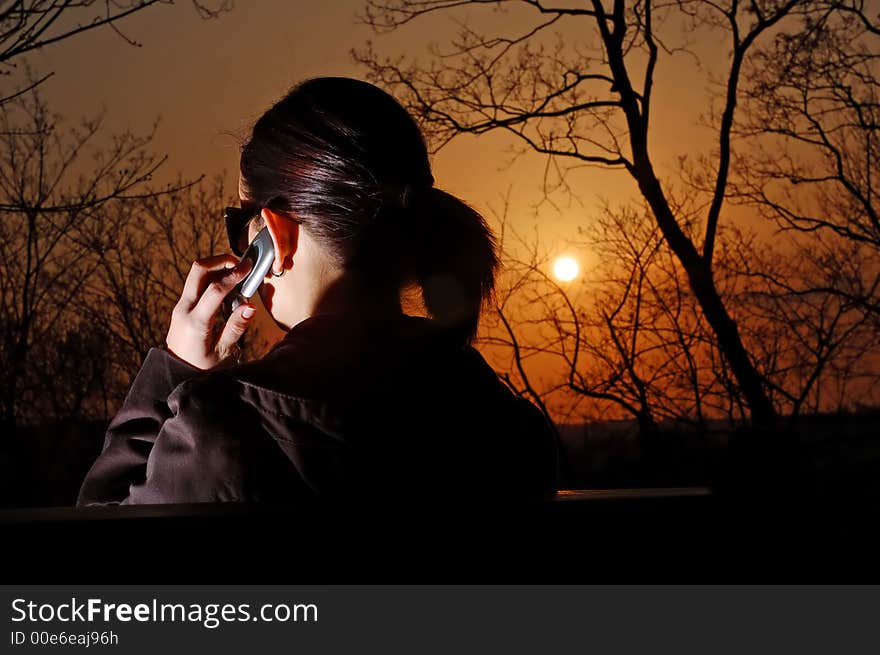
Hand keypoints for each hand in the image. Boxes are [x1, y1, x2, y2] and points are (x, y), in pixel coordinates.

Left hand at [165, 254, 256, 369]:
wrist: (176, 375)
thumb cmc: (202, 369)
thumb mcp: (224, 353)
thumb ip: (237, 327)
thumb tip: (250, 306)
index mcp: (196, 322)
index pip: (215, 289)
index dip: (234, 275)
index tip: (249, 267)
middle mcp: (184, 309)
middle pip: (198, 270)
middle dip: (220, 261)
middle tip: (241, 263)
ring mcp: (181, 306)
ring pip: (196, 274)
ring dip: (216, 267)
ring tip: (237, 273)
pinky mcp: (183, 307)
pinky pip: (196, 284)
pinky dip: (212, 277)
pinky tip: (228, 285)